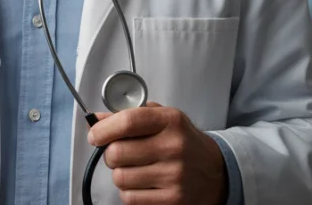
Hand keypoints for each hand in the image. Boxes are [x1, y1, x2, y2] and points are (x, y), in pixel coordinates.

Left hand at [87, 102, 227, 204]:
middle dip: (110, 154)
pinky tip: (143, 184)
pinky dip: (129, 192)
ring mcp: (174, 175)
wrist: (216, 171)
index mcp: (170, 121)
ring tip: (134, 169)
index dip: (102, 130)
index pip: (127, 121)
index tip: (95, 136)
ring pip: (120, 178)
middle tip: (118, 154)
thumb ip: (129, 115)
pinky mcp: (173, 199)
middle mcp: (174, 147)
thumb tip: (94, 120)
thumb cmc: (181, 142)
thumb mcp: (162, 119)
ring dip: (120, 174)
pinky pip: (130, 198)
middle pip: (117, 152)